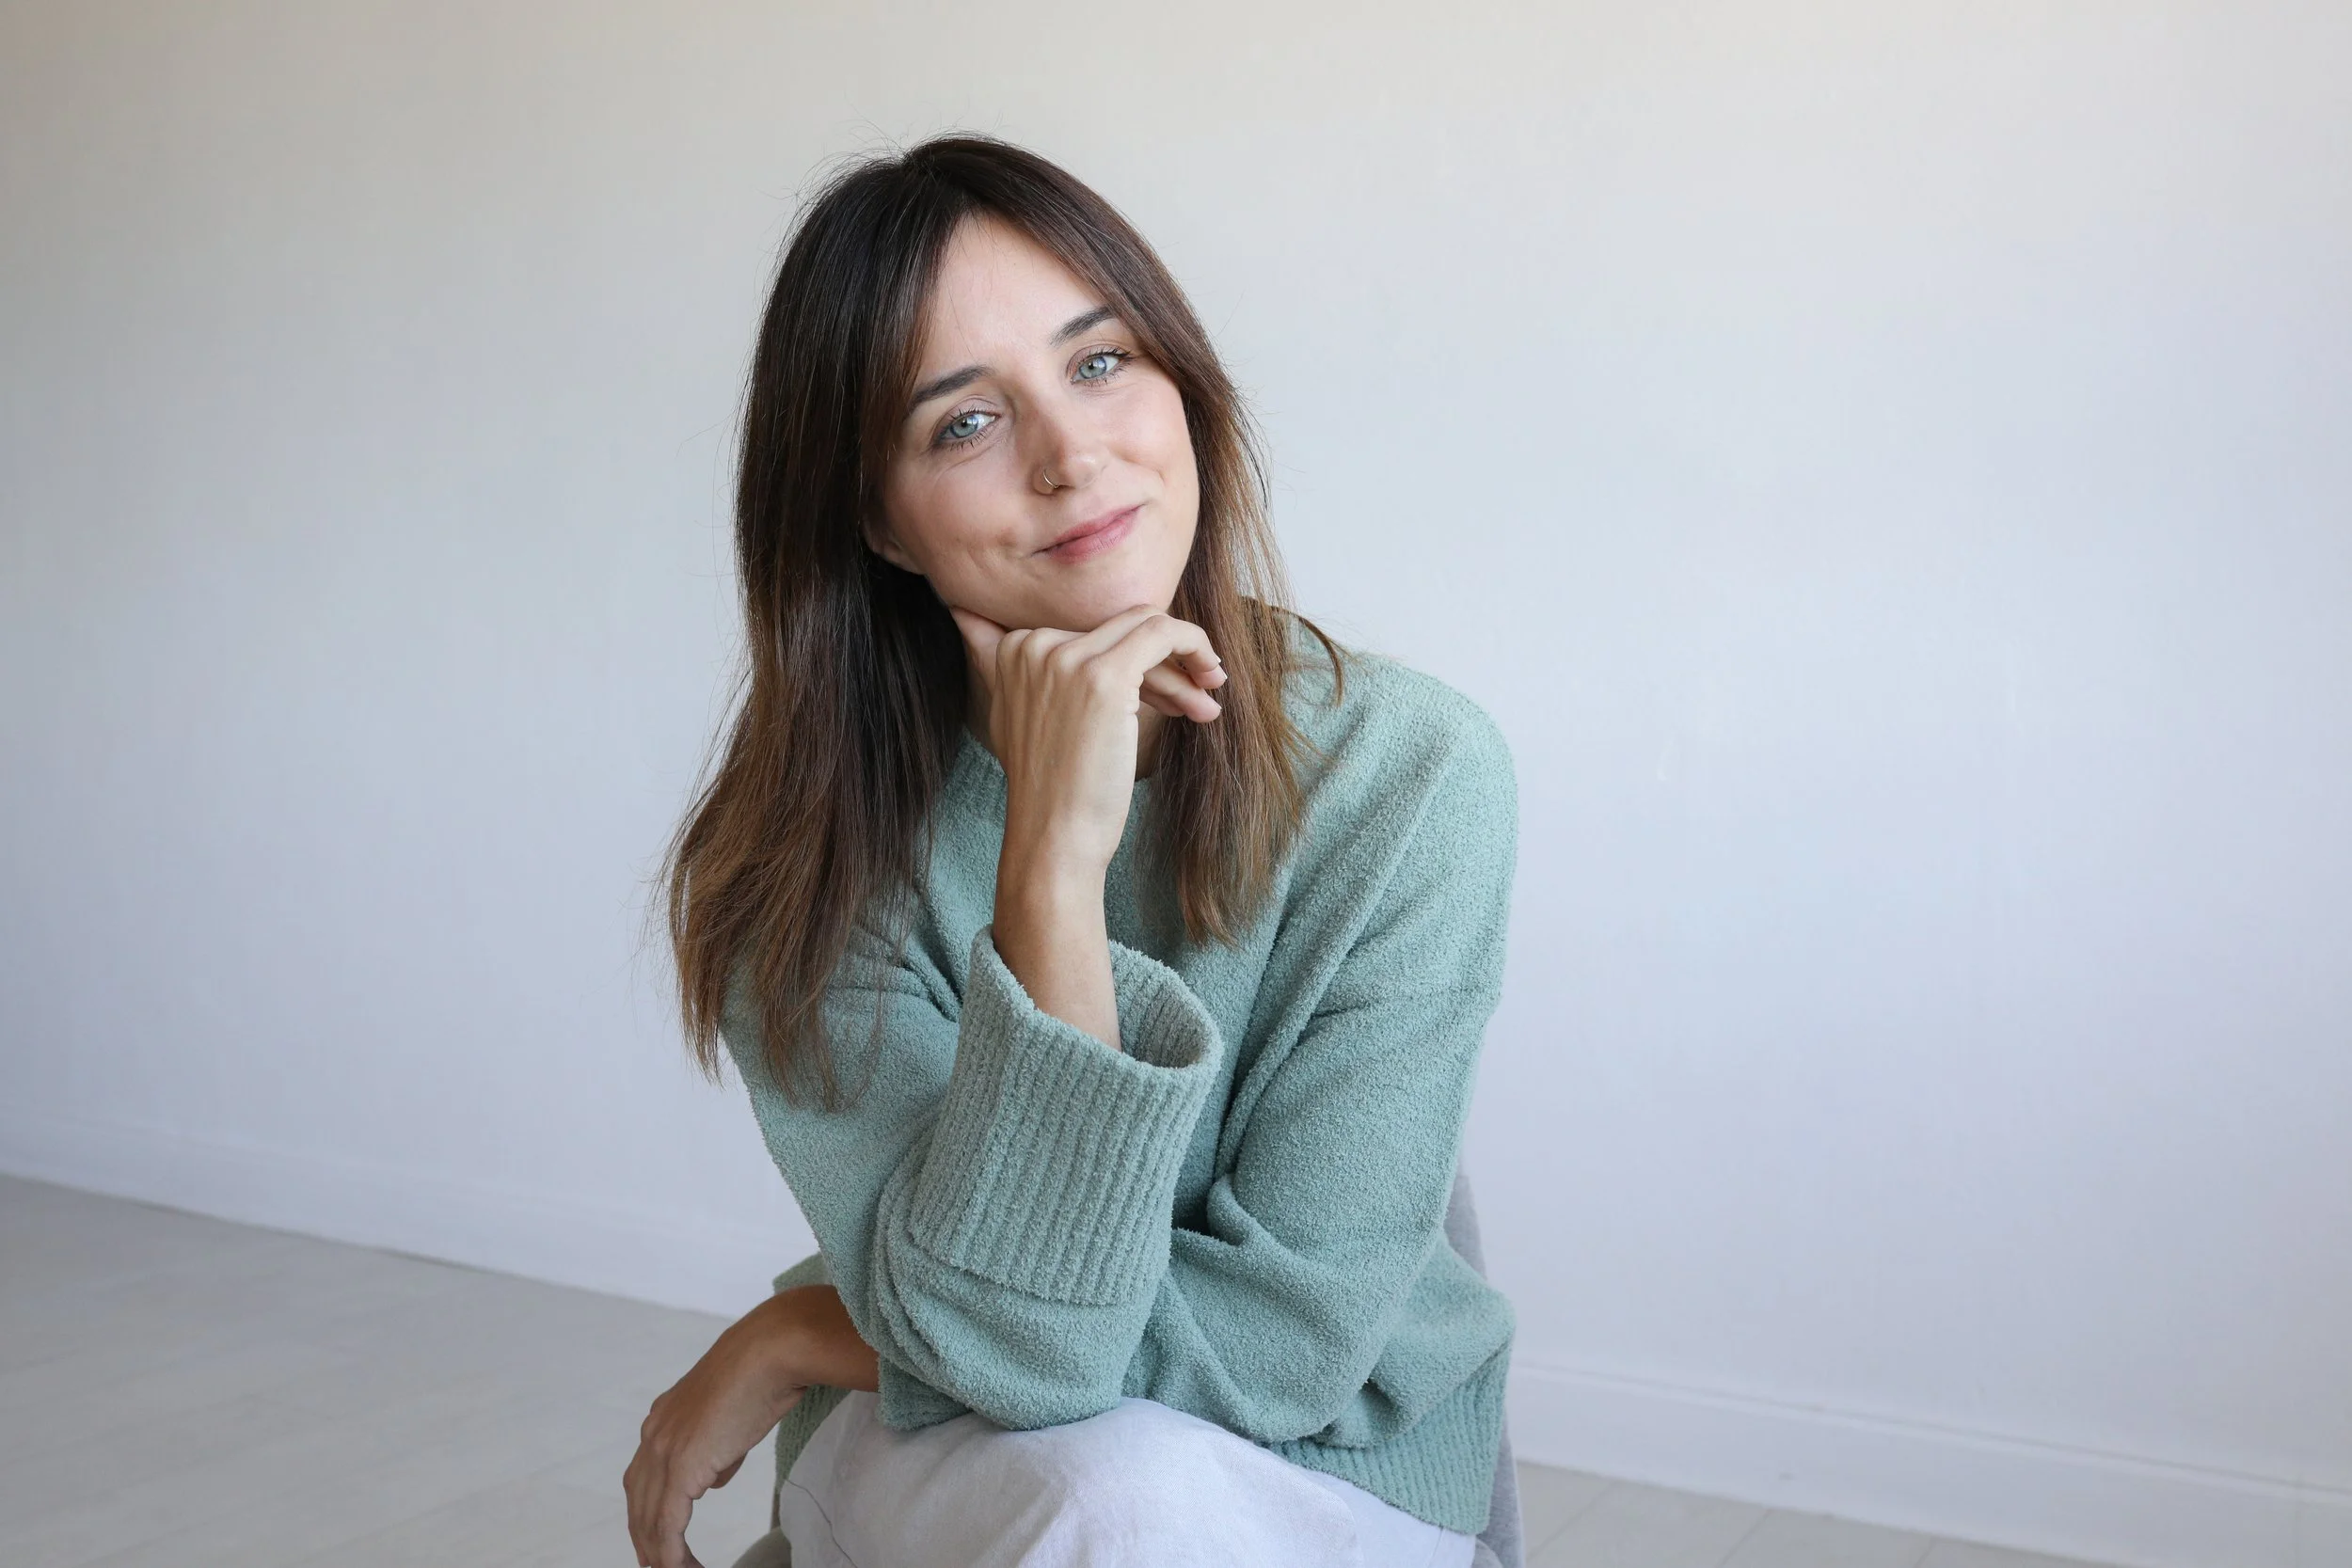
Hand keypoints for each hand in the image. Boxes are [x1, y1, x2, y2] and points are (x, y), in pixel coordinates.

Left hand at [624, 1288, 875, 1567]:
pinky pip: (667, 1524)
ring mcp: (664, 1449)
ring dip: (659, 1555)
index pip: (644, 1480)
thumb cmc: (764, 1372)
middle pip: (637, 1505)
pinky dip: (671, 1553)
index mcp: (663, 1420)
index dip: (648, 1515)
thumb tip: (713, 1479)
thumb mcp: (733, 1416)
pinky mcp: (682, 1465)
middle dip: (645, 1542)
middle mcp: (654, 1435)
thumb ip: (717, 1450)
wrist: (773, 1350)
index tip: (659, 1543)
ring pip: (648, 1520)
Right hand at [948, 602, 1226, 882]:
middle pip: (1122, 628)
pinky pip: (1164, 634)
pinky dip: (1194, 647)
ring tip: (1205, 705)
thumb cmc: (1054, 789)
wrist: (1055, 836)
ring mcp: (1068, 657)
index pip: (1092, 631)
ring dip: (1184, 663)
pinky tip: (1212, 679)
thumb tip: (998, 624)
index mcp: (1015, 649)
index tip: (1158, 697)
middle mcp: (1034, 644)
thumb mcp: (1020, 719)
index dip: (1132, 663)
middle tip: (1195, 697)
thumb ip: (1023, 673)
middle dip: (1163, 662)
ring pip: (1147, 628)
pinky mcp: (1105, 676)